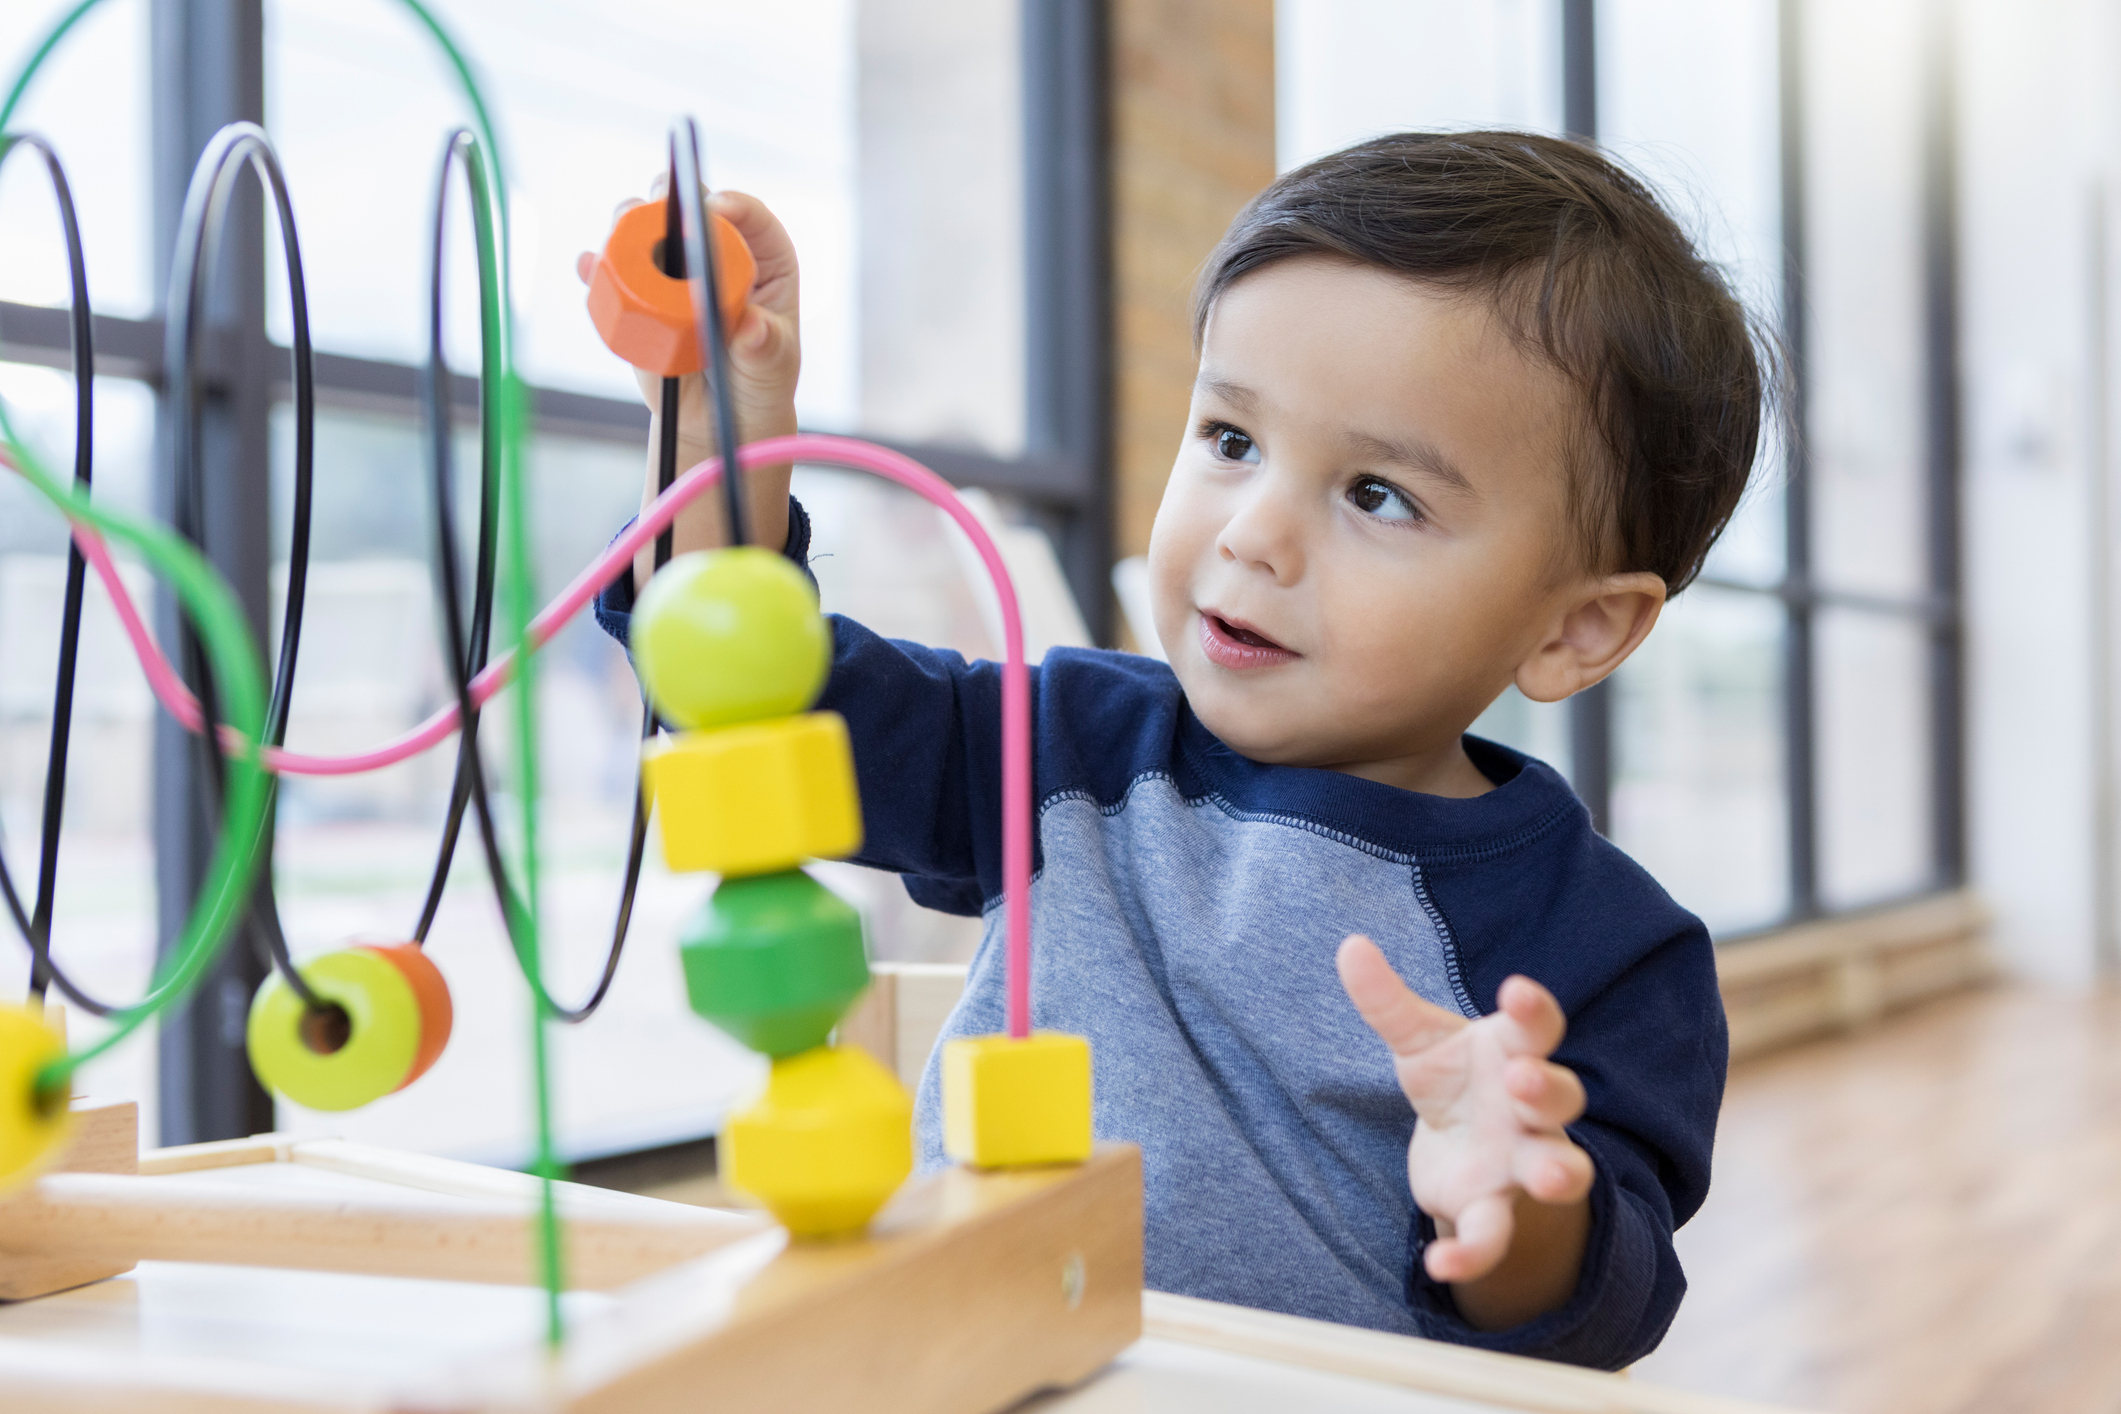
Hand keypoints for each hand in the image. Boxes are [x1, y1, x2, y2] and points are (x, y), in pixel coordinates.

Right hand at [579, 182, 799, 565]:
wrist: (720, 414)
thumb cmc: (758, 380)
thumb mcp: (771, 366)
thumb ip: (765, 346)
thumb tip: (753, 328)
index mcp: (763, 257)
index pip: (751, 217)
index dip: (732, 206)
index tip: (714, 210)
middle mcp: (717, 253)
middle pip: (690, 208)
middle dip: (670, 199)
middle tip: (656, 208)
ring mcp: (673, 269)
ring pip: (646, 230)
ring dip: (627, 224)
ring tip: (618, 238)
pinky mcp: (640, 292)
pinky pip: (614, 272)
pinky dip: (597, 266)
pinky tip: (588, 266)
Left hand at [1337, 935, 1593, 1289]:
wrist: (1459, 1148)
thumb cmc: (1453, 1081)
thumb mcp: (1418, 1040)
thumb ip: (1387, 1001)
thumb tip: (1349, 945)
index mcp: (1516, 1053)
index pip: (1537, 1026)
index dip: (1533, 1009)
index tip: (1516, 990)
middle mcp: (1533, 1111)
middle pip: (1562, 1097)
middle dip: (1548, 1088)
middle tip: (1525, 1079)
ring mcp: (1522, 1163)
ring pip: (1558, 1170)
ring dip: (1557, 1173)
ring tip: (1546, 1176)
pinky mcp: (1494, 1211)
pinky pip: (1493, 1236)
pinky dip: (1471, 1254)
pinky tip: (1439, 1266)